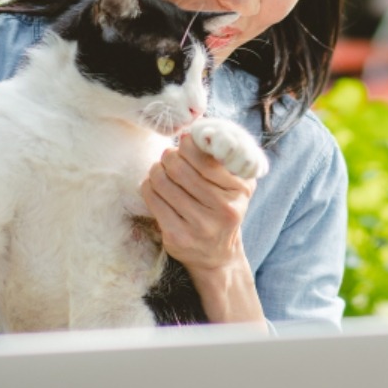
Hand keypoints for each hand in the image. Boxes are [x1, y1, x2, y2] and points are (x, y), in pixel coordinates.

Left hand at [140, 133, 255, 273]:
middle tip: (169, 157)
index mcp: (239, 190)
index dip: (187, 145)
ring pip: (162, 182)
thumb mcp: (237, 184)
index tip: (184, 143)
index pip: (204, 158)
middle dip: (168, 157)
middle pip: (178, 168)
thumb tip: (195, 131)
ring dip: (156, 170)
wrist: (219, 255)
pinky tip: (154, 188)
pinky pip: (152, 200)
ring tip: (160, 171)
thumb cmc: (223, 208)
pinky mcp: (178, 237)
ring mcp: (200, 226)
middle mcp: (223, 209)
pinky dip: (148, 187)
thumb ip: (224, 157)